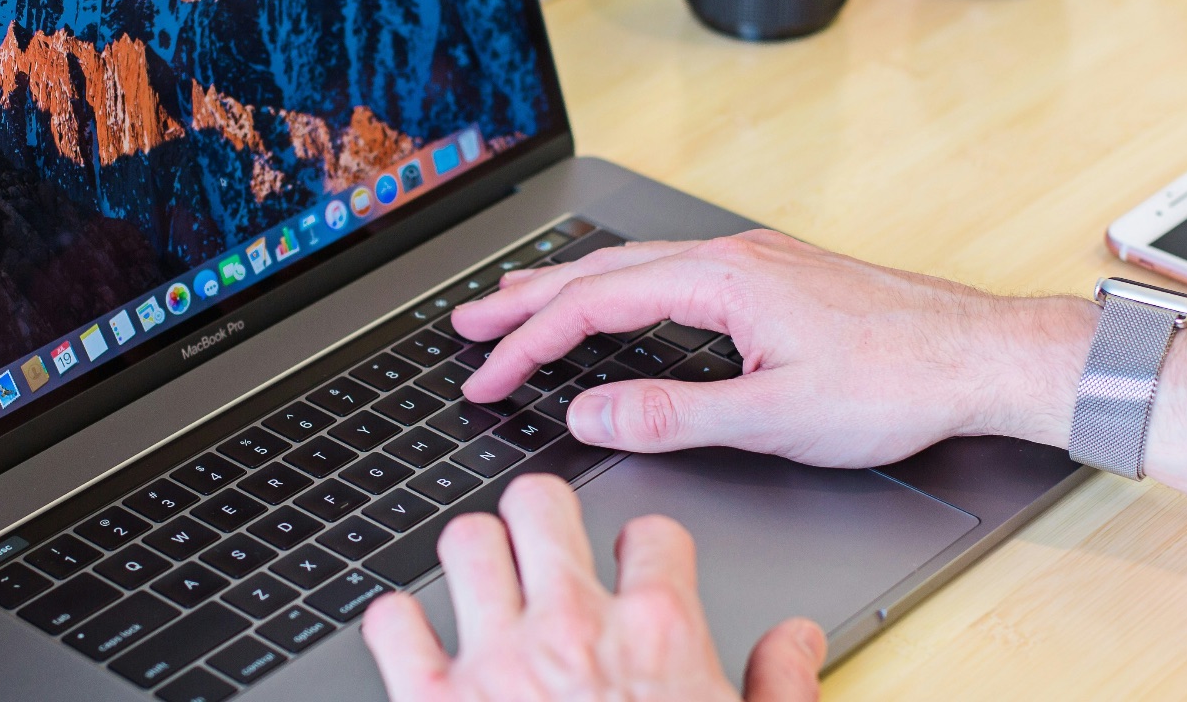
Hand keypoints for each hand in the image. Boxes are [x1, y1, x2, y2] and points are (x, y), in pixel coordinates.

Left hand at [360, 474, 823, 701]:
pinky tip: (417, 644)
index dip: (644, 548)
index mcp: (658, 636)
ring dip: (472, 558)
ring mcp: (496, 664)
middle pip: (539, 503)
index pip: (651, 533)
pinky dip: (397, 627)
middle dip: (540, 516)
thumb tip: (794, 639)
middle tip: (542, 544)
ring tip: (483, 585)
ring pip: (464, 541)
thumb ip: (780, 689)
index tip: (634, 566)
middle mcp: (573, 631)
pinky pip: (391, 623)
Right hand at [454, 230, 1094, 463]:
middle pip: (599, 269)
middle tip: (467, 320)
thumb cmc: (898, 381)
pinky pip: (668, 271)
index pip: (592, 306)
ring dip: (568, 287)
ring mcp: (753, 261)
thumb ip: (671, 415)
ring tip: (518, 304)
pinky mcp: (773, 276)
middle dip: (524, 296)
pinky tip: (617, 303)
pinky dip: (618, 287)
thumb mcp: (774, 417)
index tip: (487, 378)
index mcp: (720, 279)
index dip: (528, 343)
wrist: (982, 356)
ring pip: (634, 266)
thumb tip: (588, 412)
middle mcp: (730, 256)